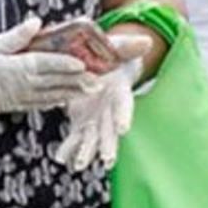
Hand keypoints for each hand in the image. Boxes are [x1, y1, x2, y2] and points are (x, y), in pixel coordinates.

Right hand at [0, 17, 98, 116]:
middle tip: (100, 79)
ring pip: (48, 96)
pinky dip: (52, 101)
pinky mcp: (7, 105)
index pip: (48, 64)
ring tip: (89, 90)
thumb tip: (36, 23)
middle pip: (54, 83)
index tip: (86, 61)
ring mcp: (13, 99)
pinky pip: (35, 105)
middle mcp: (17, 87)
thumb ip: (14, 37)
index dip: (69, 63)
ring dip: (70, 93)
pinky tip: (60, 99)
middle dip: (78, 81)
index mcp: (13, 69)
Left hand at [53, 34, 152, 170]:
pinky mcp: (81, 120)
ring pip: (93, 138)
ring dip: (86, 152)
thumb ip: (129, 46)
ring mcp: (96, 117)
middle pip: (110, 129)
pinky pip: (76, 136)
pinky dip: (69, 148)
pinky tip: (61, 158)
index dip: (123, 115)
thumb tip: (146, 41)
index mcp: (119, 90)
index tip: (123, 128)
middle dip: (108, 144)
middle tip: (106, 160)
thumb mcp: (118, 47)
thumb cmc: (112, 55)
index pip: (124, 104)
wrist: (101, 64)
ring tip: (78, 166)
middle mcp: (110, 109)